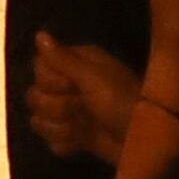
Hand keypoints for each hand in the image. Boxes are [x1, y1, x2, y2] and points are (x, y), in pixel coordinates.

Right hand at [25, 34, 141, 162]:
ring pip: (39, 120)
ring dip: (62, 127)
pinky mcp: (72, 136)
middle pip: (34, 96)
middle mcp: (70, 86)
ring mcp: (70, 113)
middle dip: (57, 107)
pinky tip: (83, 142)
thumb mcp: (93, 78)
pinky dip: (66, 144)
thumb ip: (63, 59)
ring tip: (85, 127)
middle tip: (82, 107)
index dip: (49, 81)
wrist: (143, 140)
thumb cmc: (122, 102)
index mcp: (76, 65)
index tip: (71, 86)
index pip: (38, 68)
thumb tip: (39, 34)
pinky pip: (50, 141)